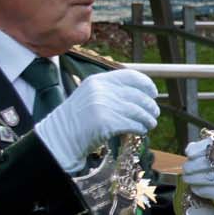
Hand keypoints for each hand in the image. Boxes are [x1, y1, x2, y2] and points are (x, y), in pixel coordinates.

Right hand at [35, 69, 158, 174]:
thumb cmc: (76, 121)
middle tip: (154, 113)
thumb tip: (141, 95)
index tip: (153, 93)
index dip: (146, 84)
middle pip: (137, 95)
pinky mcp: (105, 123)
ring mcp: (102, 106)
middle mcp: (100, 90)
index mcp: (97, 81)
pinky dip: (140, 128)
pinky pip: (132, 124)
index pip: (129, 76)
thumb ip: (110, 92)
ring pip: (137, 111)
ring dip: (148, 118)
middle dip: (150, 105)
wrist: (59, 138)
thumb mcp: (90, 97)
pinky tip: (141, 131)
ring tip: (150, 124)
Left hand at [181, 135, 213, 214]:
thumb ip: (199, 150)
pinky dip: (204, 190)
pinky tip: (195, 188)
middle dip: (199, 166)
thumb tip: (190, 151)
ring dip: (200, 179)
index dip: (204, 149)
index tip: (189, 154)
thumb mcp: (209, 156)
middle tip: (185, 169)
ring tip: (188, 179)